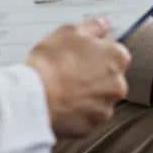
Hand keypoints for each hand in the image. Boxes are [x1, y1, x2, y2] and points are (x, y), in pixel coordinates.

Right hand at [25, 17, 130, 137]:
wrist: (34, 99)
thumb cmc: (50, 63)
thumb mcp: (68, 31)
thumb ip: (92, 26)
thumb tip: (102, 25)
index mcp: (117, 57)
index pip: (115, 52)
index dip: (96, 52)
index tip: (82, 54)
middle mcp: (118, 84)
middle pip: (109, 77)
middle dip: (93, 74)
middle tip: (69, 71)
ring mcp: (105, 107)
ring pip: (98, 98)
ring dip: (86, 94)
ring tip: (62, 88)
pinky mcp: (91, 126)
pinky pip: (86, 116)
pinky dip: (77, 111)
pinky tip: (62, 103)